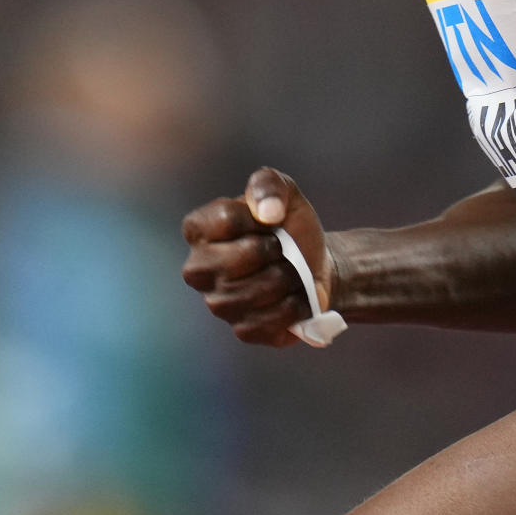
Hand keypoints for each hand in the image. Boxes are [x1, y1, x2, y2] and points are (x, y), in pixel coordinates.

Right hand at [182, 167, 335, 346]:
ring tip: (290, 270)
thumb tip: (267, 211)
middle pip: (244, 256)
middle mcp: (199, 269)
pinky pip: (271, 319)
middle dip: (275, 249)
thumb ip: (268, 184)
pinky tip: (295, 295)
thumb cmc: (290, 225)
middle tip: (283, 248)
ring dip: (288, 276)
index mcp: (199, 230)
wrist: (316, 264)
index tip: (272, 219)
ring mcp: (218, 303)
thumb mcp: (284, 191)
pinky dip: (294, 304)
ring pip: (259, 290)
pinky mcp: (243, 329)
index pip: (225, 219)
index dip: (259, 217)